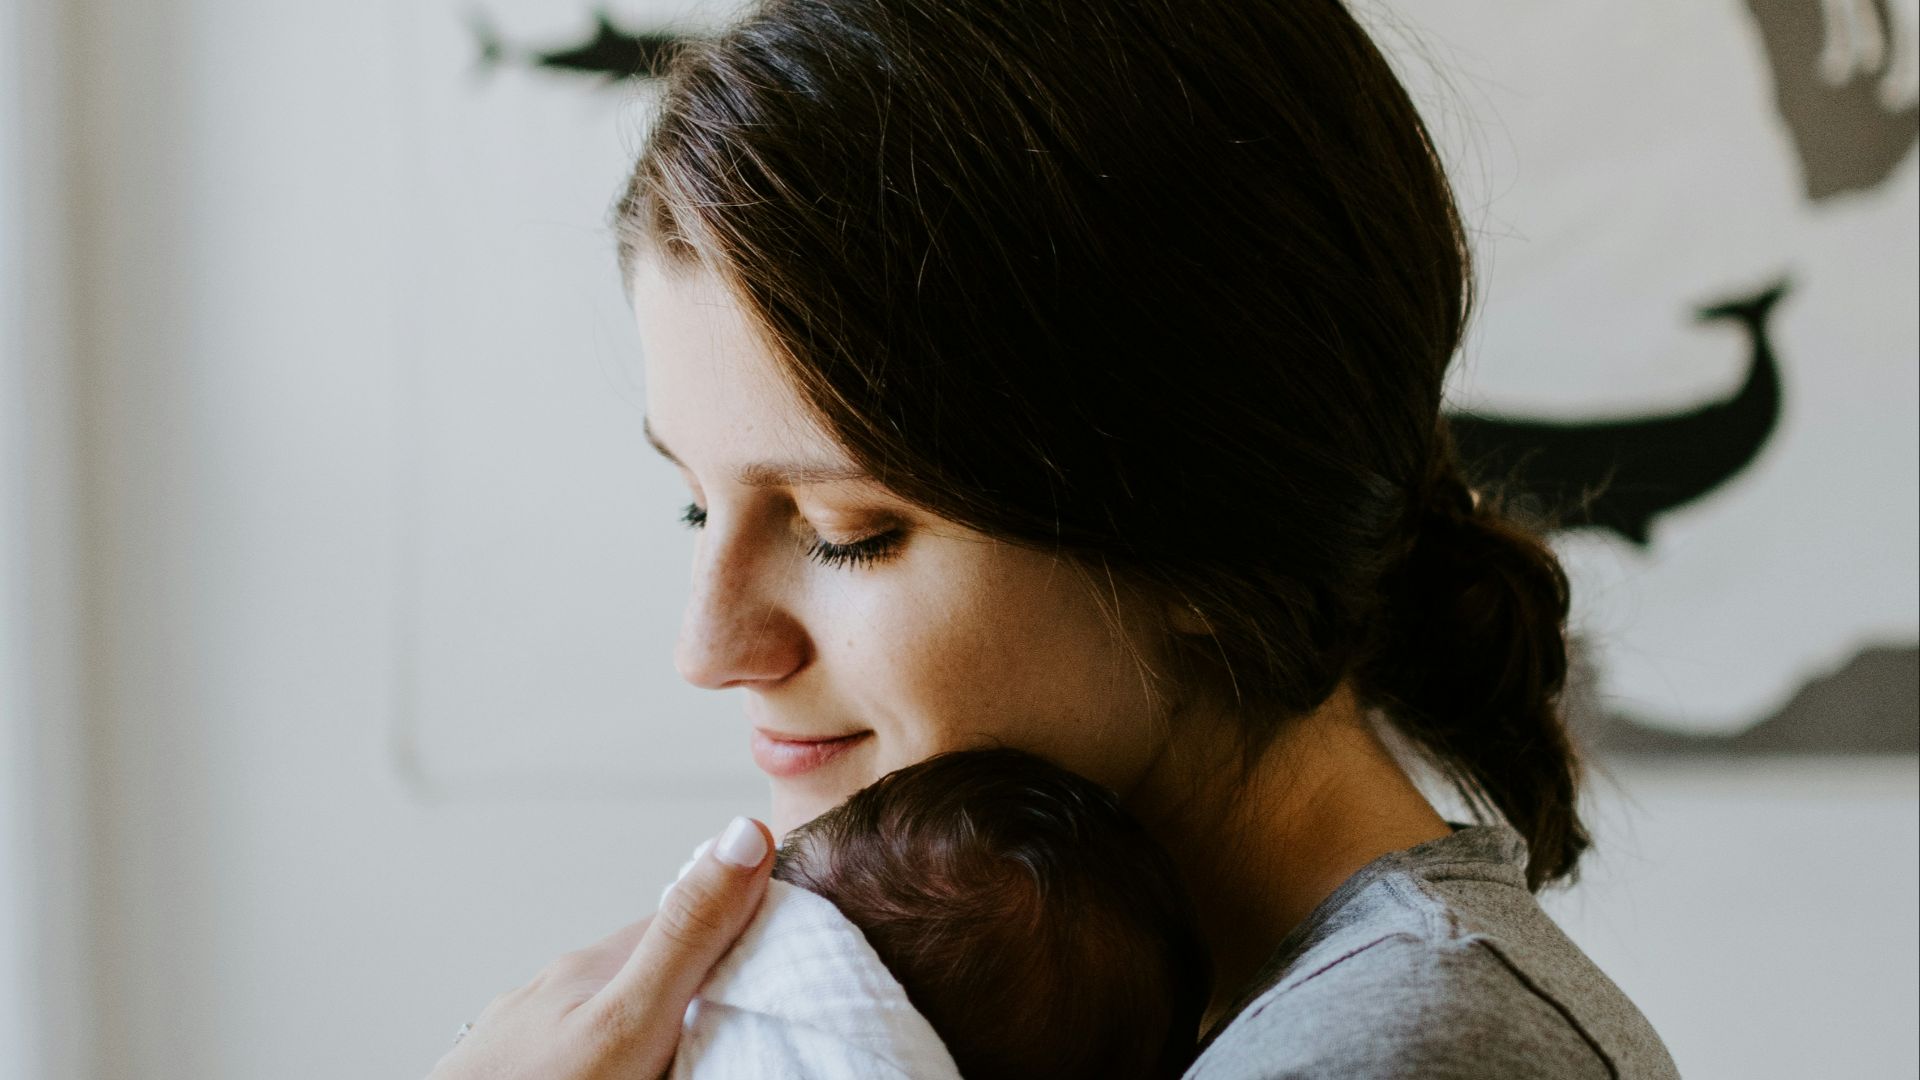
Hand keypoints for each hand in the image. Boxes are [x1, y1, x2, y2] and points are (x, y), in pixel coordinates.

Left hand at [426, 816, 773, 1079]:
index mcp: (594, 965)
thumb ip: (687, 936)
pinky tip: (617, 1065)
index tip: (796, 930)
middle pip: (650, 963)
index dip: (744, 916)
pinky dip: (610, 1049)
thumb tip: (743, 831)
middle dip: (700, 971)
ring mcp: (526, 1031)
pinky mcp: (506, 1068)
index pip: (689, 917)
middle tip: (755, 999)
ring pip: (608, 1005)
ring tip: (691, 1041)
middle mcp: (557, 987)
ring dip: (652, 1015)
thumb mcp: (630, 1018)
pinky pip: (575, 1045)